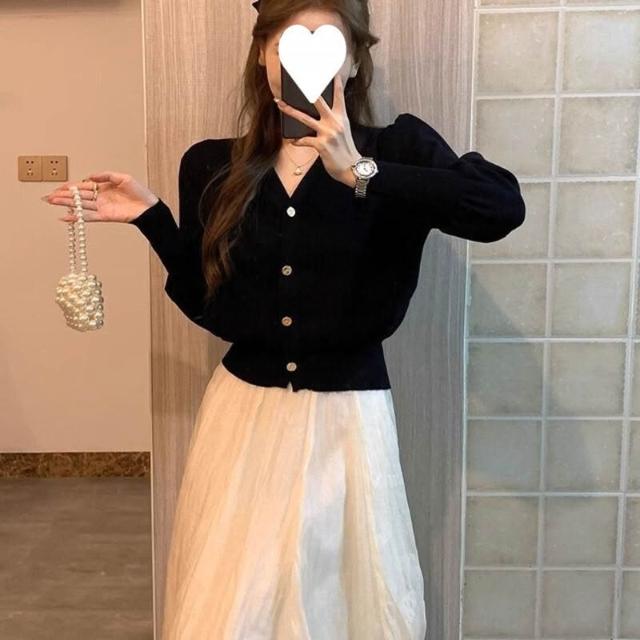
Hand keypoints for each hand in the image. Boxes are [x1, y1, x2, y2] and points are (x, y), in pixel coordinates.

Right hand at [40, 171, 159, 222]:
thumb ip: (106, 175)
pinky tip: (65, 217)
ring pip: (80, 205)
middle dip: (62, 196)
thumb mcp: (123, 177)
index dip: (69, 186)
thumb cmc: (139, 192)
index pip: (82, 186)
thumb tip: (90, 176)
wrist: (149, 207)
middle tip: (48, 197)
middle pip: (78, 196)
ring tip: (52, 202)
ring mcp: (102, 207)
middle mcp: (100, 197)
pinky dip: (76, 218)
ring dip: (65, 204)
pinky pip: (88, 217)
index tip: (58, 188)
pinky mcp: (105, 216)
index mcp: (103, 187)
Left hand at [275, 74, 359, 187]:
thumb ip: (334, 121)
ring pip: (305, 118)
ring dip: (290, 111)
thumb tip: (321, 116)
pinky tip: (292, 141)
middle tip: (297, 79)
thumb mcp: (344, 131)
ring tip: (279, 104)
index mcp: (342, 117)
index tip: (332, 71)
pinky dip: (297, 141)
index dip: (336, 83)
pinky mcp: (321, 145)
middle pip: (318, 101)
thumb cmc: (346, 150)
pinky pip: (304, 140)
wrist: (351, 168)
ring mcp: (327, 133)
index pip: (339, 96)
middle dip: (307, 90)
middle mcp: (334, 122)